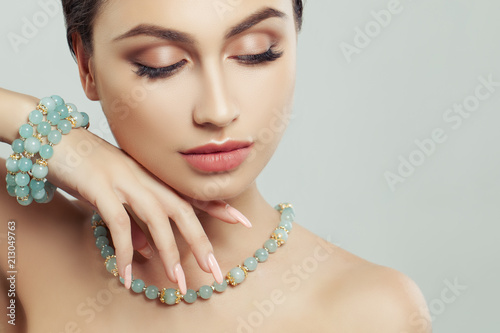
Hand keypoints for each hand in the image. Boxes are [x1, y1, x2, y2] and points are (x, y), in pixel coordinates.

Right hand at [0, 92, 251, 293]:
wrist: (54, 139)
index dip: (219, 205)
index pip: (191, 192)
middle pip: (183, 210)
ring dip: (169, 254)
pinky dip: (124, 250)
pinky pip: (119, 224)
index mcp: (152, 176)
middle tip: (214, 271)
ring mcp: (125, 181)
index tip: (243, 220)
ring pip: (158, 219)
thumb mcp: (118, 194)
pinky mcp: (100, 188)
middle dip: (201, 243)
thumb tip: (147, 250)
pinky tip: (125, 274)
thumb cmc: (89, 167)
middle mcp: (145, 177)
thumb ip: (135, 221)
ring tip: (177, 283)